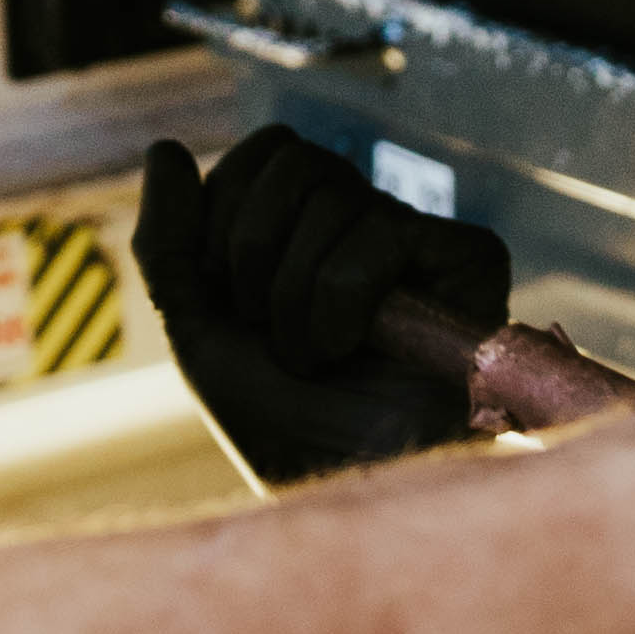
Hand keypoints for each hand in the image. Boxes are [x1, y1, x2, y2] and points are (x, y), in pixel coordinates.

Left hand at [135, 127, 515, 486]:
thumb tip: (165, 146)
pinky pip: (376, 236)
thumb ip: (171, 242)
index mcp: (312, 225)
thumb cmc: (280, 423)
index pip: (268, 151)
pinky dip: (339, 305)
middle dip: (253, 254)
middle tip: (270, 328)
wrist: (345, 488)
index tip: (230, 297)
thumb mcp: (199, 329)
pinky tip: (359, 351)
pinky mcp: (469, 258)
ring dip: (295, 298)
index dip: (226, 214)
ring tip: (316, 355)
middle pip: (294, 159)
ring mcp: (422, 238)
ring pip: (332, 199)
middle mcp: (371, 220)